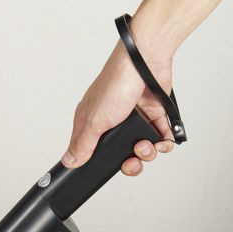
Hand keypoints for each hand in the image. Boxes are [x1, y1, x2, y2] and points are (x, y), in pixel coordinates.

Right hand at [62, 38, 175, 175]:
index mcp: (92, 123)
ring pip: (141, 149)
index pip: (91, 150)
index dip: (99, 163)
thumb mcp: (94, 121)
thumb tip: (69, 162)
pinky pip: (160, 137)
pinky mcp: (154, 115)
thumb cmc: (116, 84)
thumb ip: (82, 144)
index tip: (108, 169)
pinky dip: (163, 143)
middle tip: (132, 159)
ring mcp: (134, 119)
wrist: (146, 62)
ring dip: (147, 152)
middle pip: (120, 155)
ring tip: (147, 145)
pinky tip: (162, 141)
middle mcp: (112, 122)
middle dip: (129, 162)